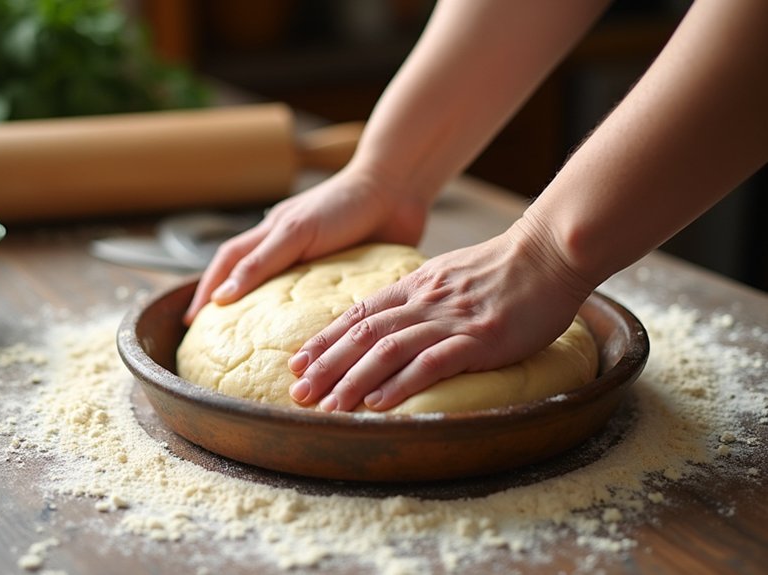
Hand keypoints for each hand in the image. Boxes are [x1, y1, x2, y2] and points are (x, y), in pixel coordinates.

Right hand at [183, 166, 429, 323]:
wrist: (396, 190)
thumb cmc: (343, 204)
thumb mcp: (295, 233)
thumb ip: (260, 263)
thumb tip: (222, 298)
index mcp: (272, 235)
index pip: (228, 265)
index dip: (207, 291)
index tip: (192, 320)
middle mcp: (289, 250)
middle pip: (250, 280)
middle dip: (230, 307)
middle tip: (217, 340)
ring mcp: (316, 263)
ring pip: (284, 296)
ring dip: (270, 320)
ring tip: (257, 349)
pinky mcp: (344, 276)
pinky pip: (321, 303)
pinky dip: (310, 321)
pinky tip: (310, 341)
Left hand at [287, 217, 594, 411]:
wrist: (549, 253)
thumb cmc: (503, 268)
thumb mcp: (447, 274)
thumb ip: (419, 295)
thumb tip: (391, 317)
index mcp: (414, 286)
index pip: (358, 315)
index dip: (325, 340)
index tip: (299, 362)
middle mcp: (424, 302)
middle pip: (363, 335)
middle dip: (326, 366)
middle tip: (299, 392)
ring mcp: (450, 320)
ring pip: (388, 350)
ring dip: (353, 380)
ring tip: (330, 406)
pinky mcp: (478, 339)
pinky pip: (431, 362)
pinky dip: (401, 384)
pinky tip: (379, 404)